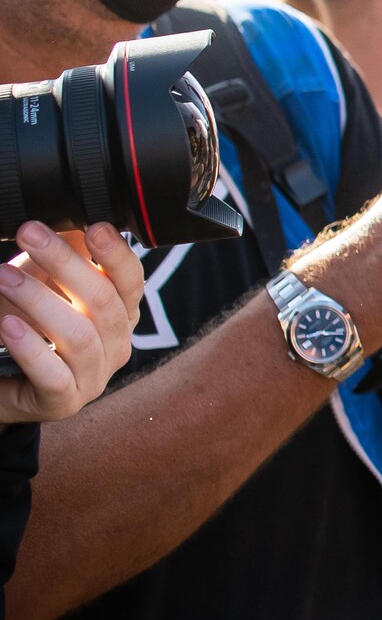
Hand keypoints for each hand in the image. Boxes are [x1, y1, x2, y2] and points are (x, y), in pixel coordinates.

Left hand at [0, 222, 145, 422]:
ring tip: (3, 277)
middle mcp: (116, 345)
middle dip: (64, 263)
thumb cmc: (27, 329)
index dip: (116, 254)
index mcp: (120, 315)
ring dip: (39, 301)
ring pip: (79, 336)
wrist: (3, 383)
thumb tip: (77, 216)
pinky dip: (31, 350)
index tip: (93, 226)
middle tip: (29, 234)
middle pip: (102, 302)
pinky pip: (54, 376)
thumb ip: (68, 258)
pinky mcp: (63, 403)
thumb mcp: (48, 286)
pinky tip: (9, 327)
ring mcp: (94, 378)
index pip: (132, 281)